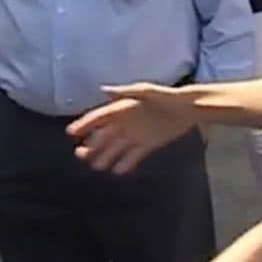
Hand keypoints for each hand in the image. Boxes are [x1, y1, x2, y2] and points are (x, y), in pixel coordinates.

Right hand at [66, 84, 199, 173]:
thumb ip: (125, 91)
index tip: (71, 133)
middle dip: (91, 145)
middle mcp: (127, 121)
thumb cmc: (168, 97)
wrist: (190, 108)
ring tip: (97, 166)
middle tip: (80, 155)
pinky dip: (126, 163)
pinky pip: (134, 155)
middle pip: (104, 135)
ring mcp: (137, 134)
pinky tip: (118, 171)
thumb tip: (104, 89)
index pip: (99, 117)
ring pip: (116, 147)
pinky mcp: (149, 144)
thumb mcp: (147, 91)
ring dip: (106, 156)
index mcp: (123, 107)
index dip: (85, 124)